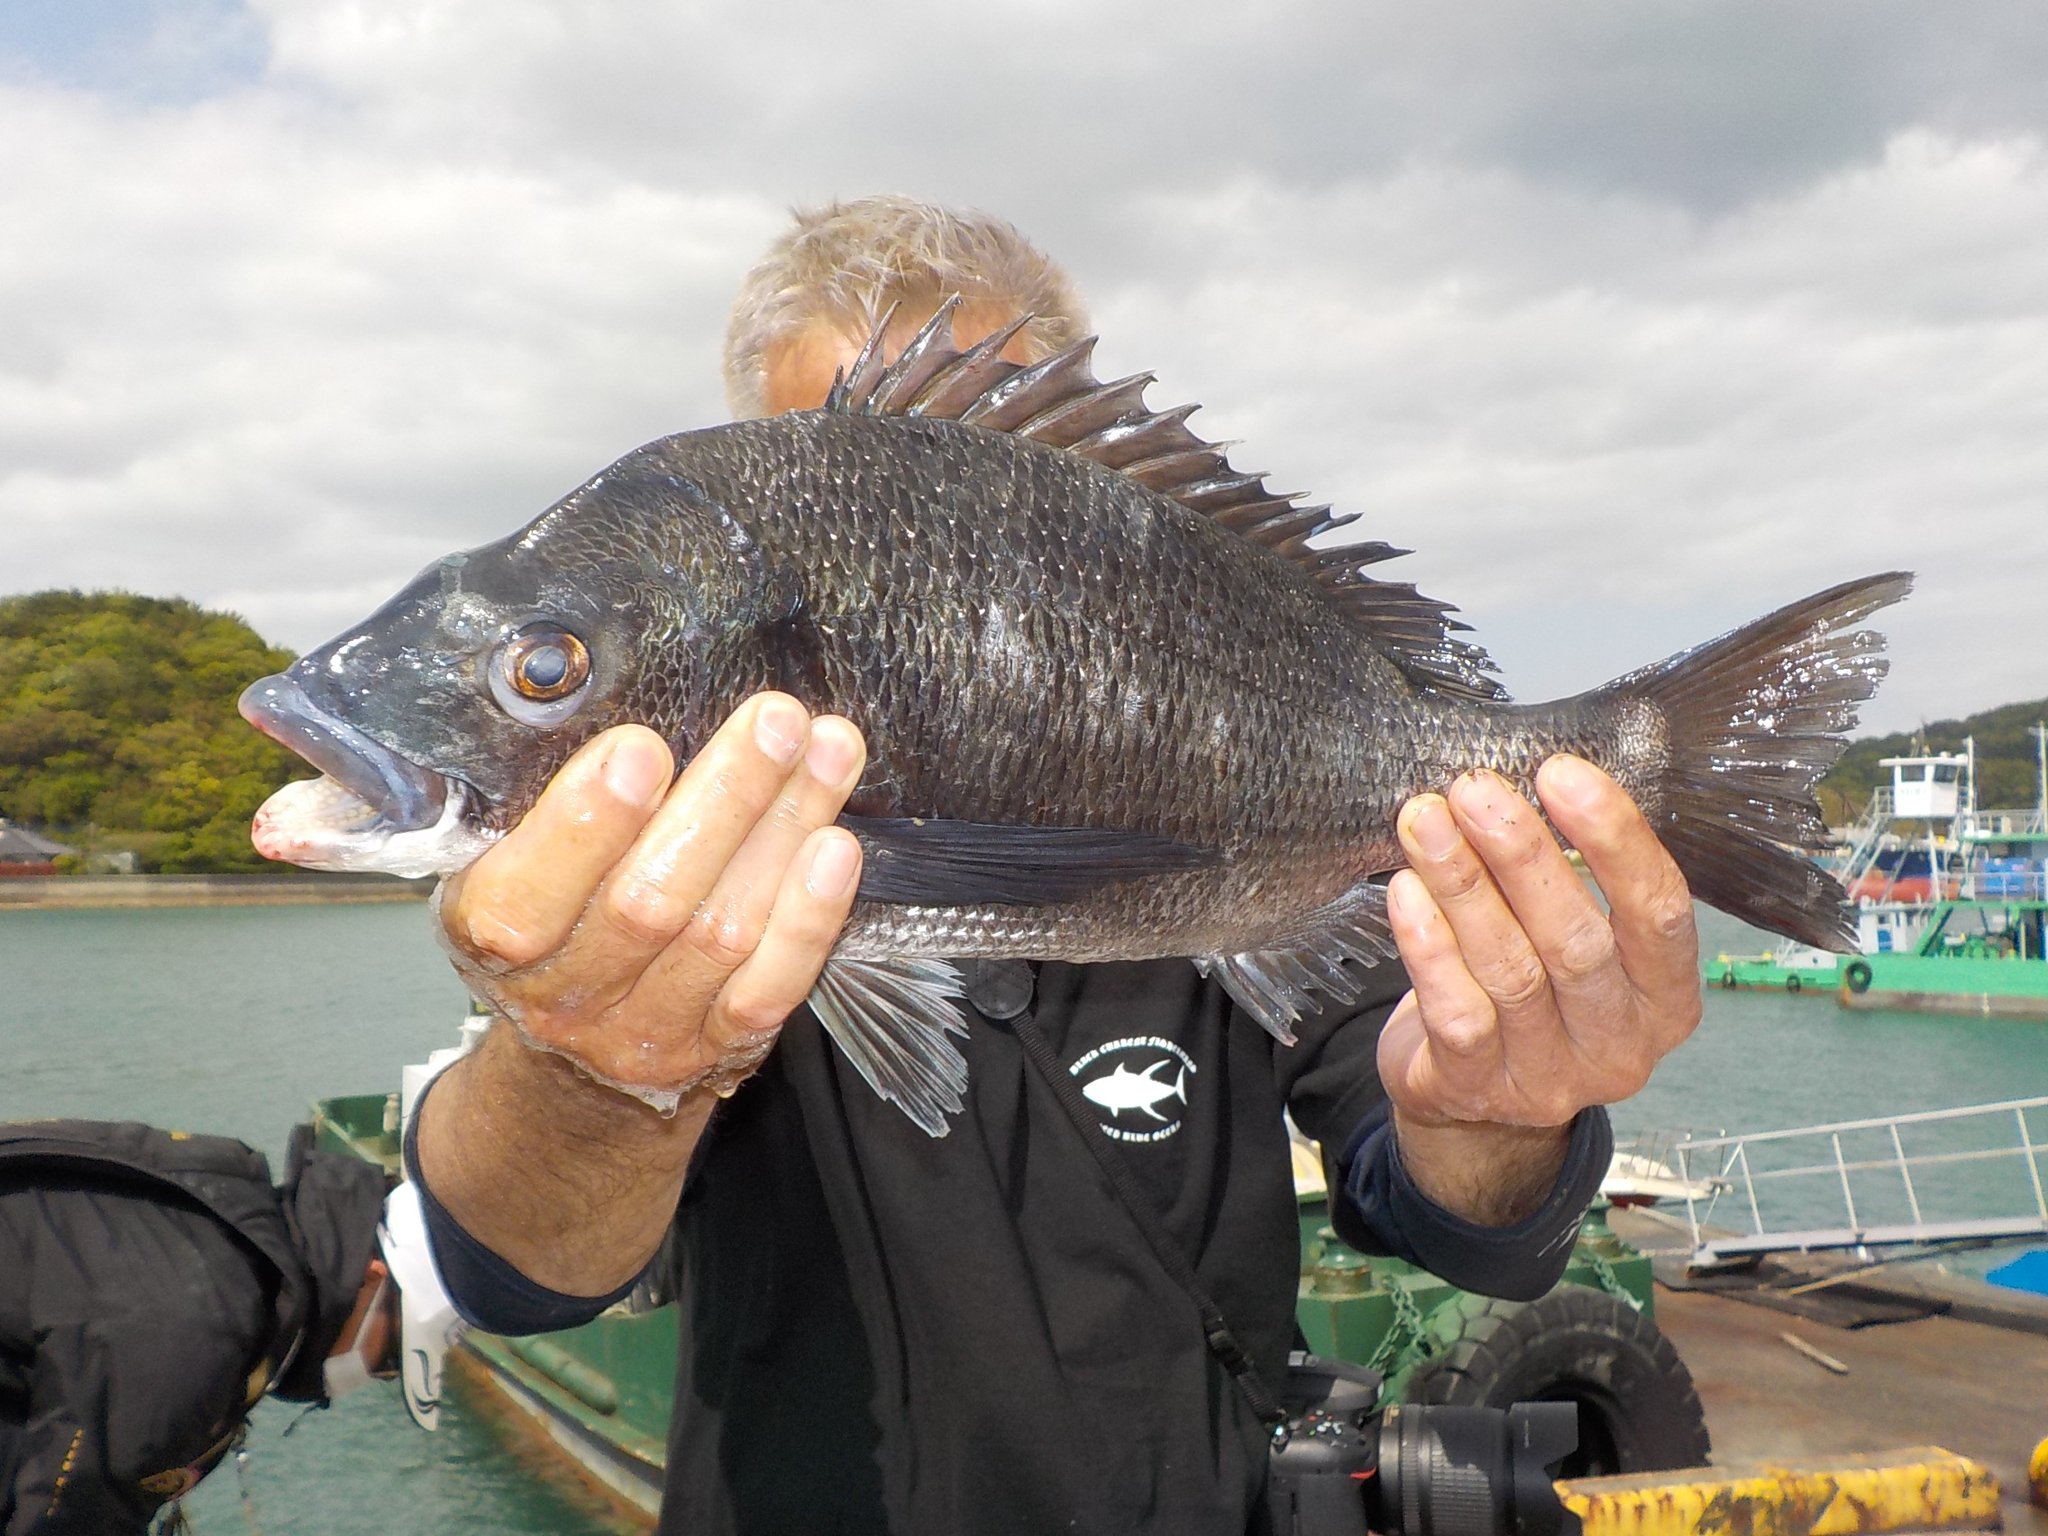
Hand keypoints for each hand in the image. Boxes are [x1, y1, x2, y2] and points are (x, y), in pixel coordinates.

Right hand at [437, 693, 866, 1099]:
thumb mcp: (509, 867)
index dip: (586, 824)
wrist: (574, 1072)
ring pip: (721, 931)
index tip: (641, 748)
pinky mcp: (718, 1050)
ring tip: (827, 750)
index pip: (526, 897)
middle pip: (648, 902)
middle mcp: (564, 997)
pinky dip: (809, 916)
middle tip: (775, 719)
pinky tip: (837, 847)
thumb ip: (547, 806)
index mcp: (491, 937)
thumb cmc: (550, 928)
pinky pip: (770, 984)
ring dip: (783, 830)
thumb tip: (619, 695)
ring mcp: (645, 1034)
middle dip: (722, 800)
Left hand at [1376, 755, 1702, 1219]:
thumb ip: (1570, 876)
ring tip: (1425, 820)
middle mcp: (1619, 1044)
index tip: (1560, 772)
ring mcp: (1550, 1077)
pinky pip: (1456, 1012)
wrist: (1472, 1098)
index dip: (1615, 839)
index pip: (1660, 911)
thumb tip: (1522, 780)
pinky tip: (1405, 891)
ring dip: (1463, 885)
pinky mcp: (1478, 1089)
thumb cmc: (1532, 990)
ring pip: (1510, 970)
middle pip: (1577, 940)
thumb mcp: (1574, 940)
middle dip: (1523, 854)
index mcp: (1665, 998)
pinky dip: (1429, 946)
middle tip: (1476, 790)